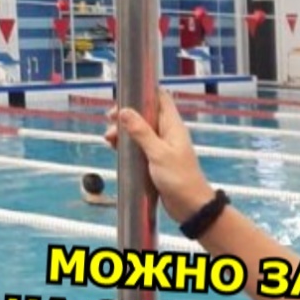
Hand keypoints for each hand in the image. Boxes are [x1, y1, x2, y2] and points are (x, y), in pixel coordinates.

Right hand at [104, 90, 215, 221]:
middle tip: (110, 120)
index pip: (160, 99)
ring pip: (139, 131)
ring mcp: (161, 146)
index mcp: (173, 126)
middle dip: (126, 114)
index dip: (142, 93)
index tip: (123, 97)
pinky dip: (126, 144)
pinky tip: (114, 147)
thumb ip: (142, 133)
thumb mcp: (158, 154)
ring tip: (109, 138)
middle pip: (145, 114)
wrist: (190, 205)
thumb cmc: (179, 178)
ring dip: (123, 131)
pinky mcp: (154, 159)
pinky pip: (137, 146)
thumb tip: (125, 111)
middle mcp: (167, 133)